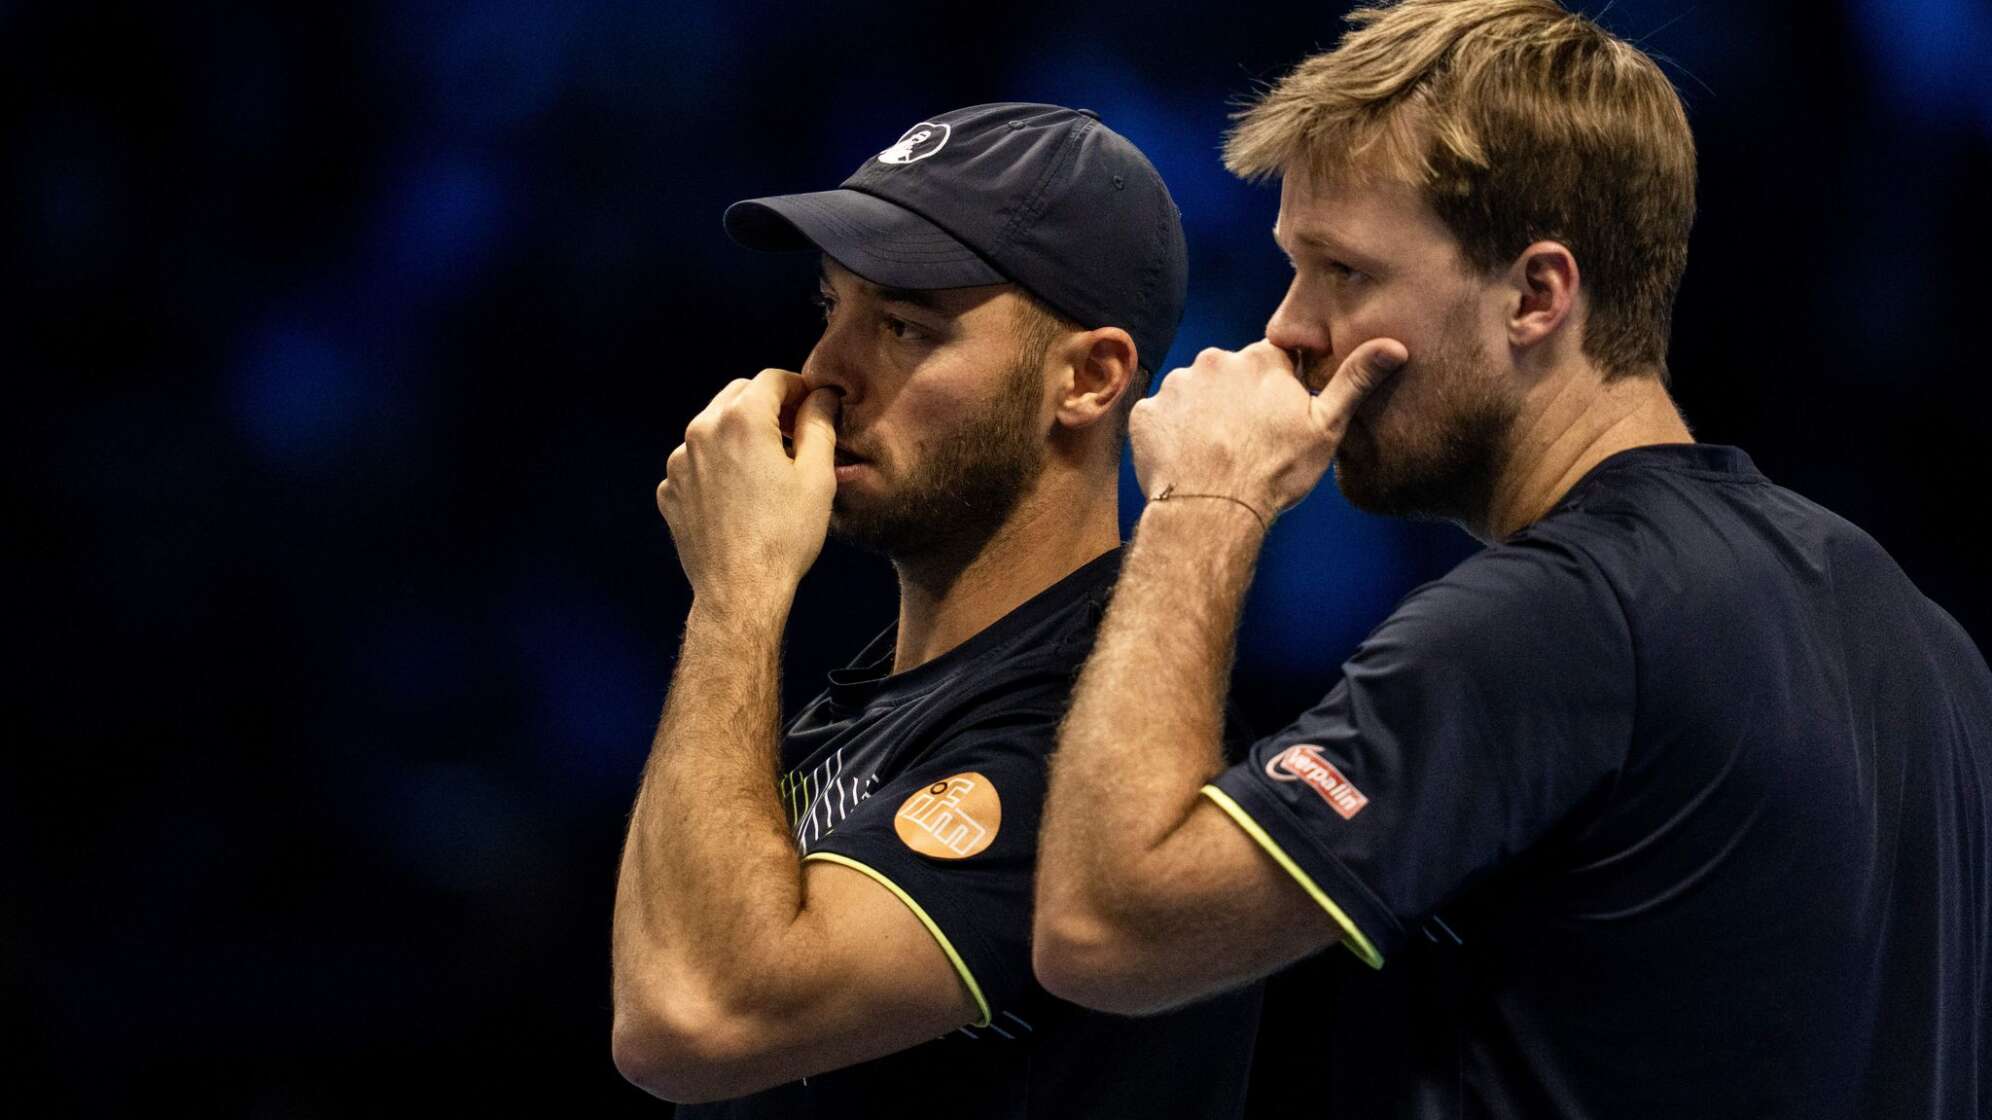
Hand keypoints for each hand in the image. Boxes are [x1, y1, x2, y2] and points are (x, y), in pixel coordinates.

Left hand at [657, 369, 840, 609]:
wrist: (740, 591)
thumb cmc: (784, 536)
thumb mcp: (816, 477)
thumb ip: (819, 425)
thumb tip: (822, 398)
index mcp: (741, 420)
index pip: (772, 379)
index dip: (799, 387)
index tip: (813, 405)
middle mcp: (702, 431)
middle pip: (738, 395)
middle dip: (768, 405)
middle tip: (794, 430)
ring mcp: (679, 462)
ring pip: (713, 427)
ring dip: (740, 434)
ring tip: (768, 466)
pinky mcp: (670, 490)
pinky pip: (696, 462)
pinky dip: (718, 465)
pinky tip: (740, 494)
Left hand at [1129, 338, 1406, 521]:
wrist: (1213, 510)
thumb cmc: (1275, 472)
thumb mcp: (1326, 427)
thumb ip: (1355, 380)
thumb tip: (1395, 345)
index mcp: (1261, 360)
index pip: (1272, 362)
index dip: (1277, 391)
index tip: (1277, 420)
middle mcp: (1215, 361)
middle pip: (1230, 375)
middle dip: (1237, 400)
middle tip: (1246, 441)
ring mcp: (1177, 386)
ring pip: (1194, 394)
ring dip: (1202, 415)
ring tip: (1216, 454)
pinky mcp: (1147, 412)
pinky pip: (1161, 417)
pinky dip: (1171, 434)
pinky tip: (1187, 460)